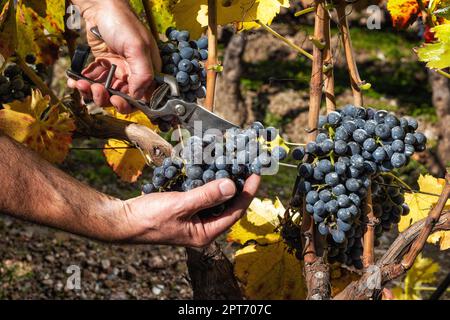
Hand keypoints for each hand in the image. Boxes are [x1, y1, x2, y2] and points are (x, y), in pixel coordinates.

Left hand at [68, 0, 161, 112]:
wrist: (100, 7)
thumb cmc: (122, 22)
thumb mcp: (136, 47)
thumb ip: (142, 73)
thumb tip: (139, 96)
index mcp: (147, 71)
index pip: (143, 98)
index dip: (130, 103)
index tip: (117, 99)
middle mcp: (133, 74)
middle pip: (122, 99)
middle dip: (108, 98)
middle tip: (98, 90)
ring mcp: (116, 72)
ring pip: (106, 94)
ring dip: (93, 93)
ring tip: (83, 84)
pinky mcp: (102, 67)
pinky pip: (94, 83)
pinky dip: (83, 85)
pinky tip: (76, 81)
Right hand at [118, 176, 260, 246]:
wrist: (124, 220)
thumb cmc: (149, 218)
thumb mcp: (180, 205)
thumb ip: (206, 196)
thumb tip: (232, 186)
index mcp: (206, 233)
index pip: (235, 212)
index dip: (248, 192)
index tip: (256, 173)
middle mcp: (203, 227)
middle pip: (229, 205)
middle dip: (238, 184)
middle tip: (247, 165)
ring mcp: (195, 218)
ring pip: (216, 197)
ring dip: (223, 180)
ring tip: (232, 162)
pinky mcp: (186, 208)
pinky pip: (203, 193)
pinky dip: (207, 180)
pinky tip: (210, 166)